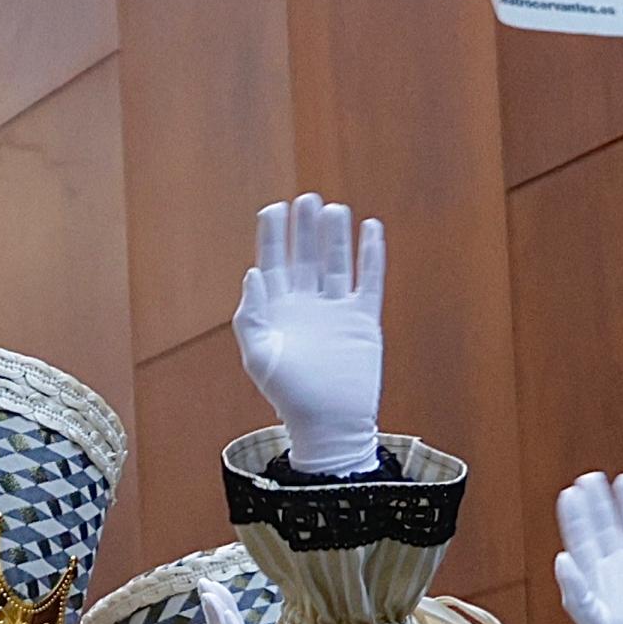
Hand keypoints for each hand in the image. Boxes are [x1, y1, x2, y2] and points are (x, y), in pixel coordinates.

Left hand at [234, 194, 388, 473]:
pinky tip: (371, 229)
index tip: (273, 209)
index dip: (273, 235)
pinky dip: (371, 255)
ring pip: (336, 263)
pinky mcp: (363, 320)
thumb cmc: (289, 396)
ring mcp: (336, 310)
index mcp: (277, 310)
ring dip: (335, 237)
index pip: (274, 262)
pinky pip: (369, 281)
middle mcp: (306, 304)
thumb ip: (251, 316)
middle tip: (306, 198)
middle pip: (305, 256)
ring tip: (334, 209)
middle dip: (304, 227)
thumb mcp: (259, 358)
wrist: (329, 424)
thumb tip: (253, 273)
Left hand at [552, 472, 622, 623]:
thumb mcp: (596, 623)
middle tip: (592, 477)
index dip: (576, 516)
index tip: (570, 493)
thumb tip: (561, 559)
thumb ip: (577, 592)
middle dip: (599, 502)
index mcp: (594, 577)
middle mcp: (616, 566)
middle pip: (606, 526)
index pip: (582, 539)